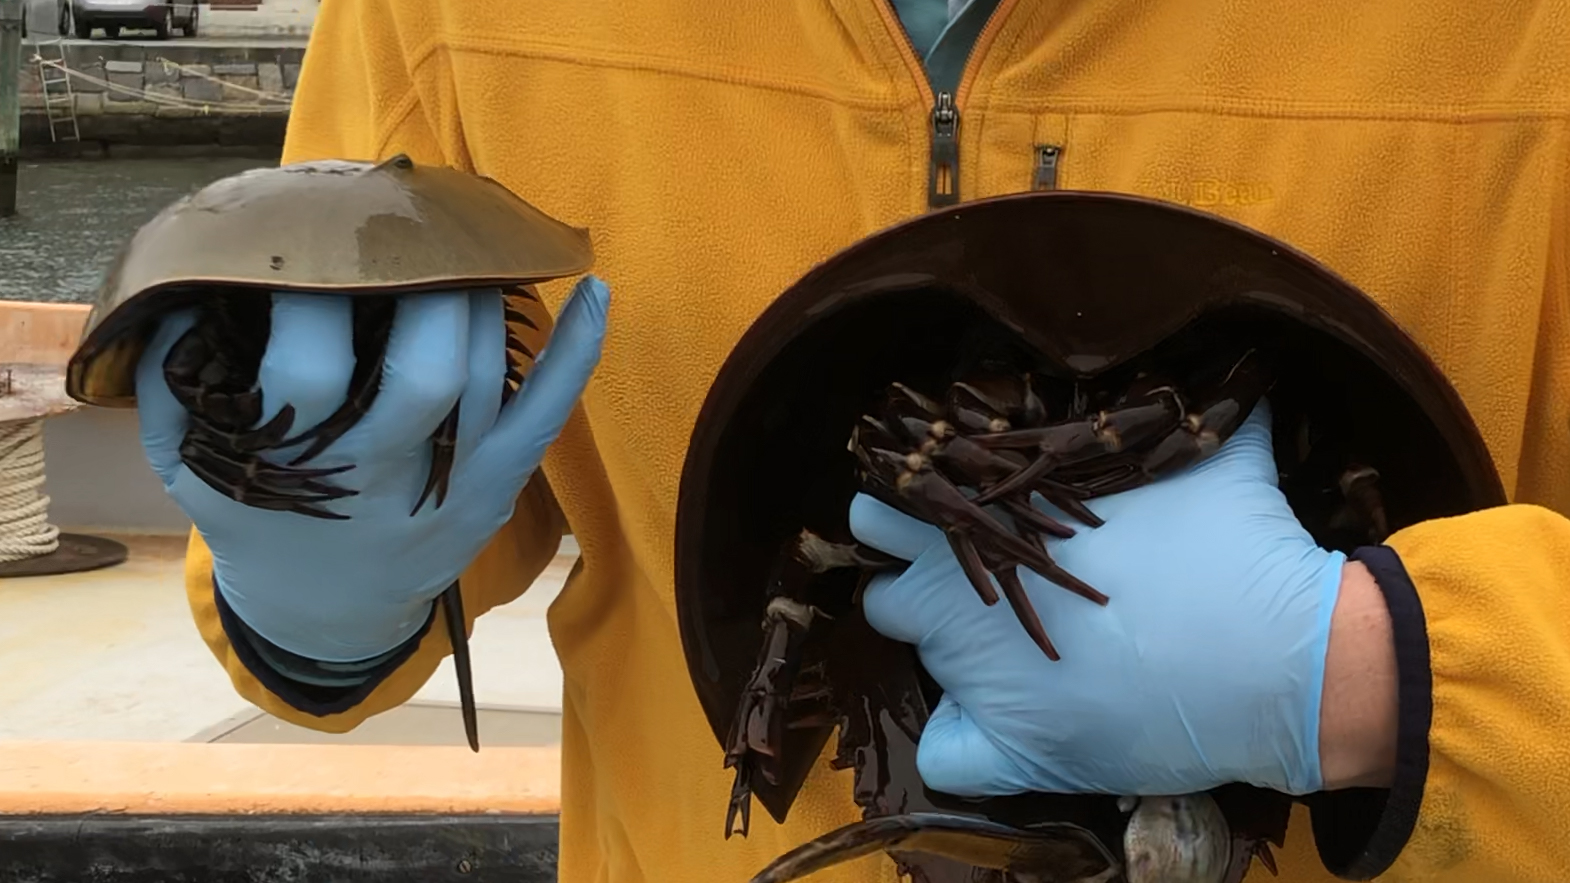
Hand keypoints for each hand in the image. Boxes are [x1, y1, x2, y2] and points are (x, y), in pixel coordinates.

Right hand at [136, 277, 609, 661]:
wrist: (324, 610)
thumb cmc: (257, 512)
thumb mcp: (191, 462)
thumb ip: (168, 383)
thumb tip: (172, 289)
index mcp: (299, 461)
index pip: (312, 362)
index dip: (316, 289)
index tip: (316, 236)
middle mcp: (381, 473)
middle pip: (427, 370)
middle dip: (427, 287)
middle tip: (412, 229)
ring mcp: (448, 483)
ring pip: (488, 379)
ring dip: (486, 300)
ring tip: (469, 243)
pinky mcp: (495, 487)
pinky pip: (548, 416)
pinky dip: (578, 354)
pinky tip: (596, 291)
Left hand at [849, 401, 1346, 797]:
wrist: (1281, 657)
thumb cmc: (1235, 548)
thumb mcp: (1208, 456)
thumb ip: (1185, 409)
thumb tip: (1222, 365)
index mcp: (987, 524)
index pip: (888, 511)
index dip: (913, 521)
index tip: (958, 529)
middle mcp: (960, 600)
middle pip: (882, 589)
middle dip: (915, 586)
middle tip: (978, 592)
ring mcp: (979, 679)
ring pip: (916, 663)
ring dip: (950, 656)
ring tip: (1019, 651)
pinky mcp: (1015, 749)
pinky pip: (944, 758)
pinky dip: (965, 746)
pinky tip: (1004, 729)